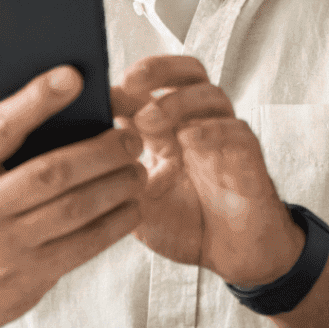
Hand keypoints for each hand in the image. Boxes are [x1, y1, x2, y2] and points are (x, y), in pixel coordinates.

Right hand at [0, 67, 144, 327]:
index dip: (36, 99)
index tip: (74, 76)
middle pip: (51, 172)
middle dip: (100, 150)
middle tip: (131, 136)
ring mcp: (5, 246)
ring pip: (75, 208)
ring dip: (116, 184)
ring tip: (138, 167)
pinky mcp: (31, 275)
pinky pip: (84, 244)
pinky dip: (116, 222)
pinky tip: (133, 205)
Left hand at [113, 56, 303, 287]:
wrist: (231, 258)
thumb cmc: (186, 225)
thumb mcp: (138, 200)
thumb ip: (117, 174)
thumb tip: (80, 147)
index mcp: (170, 128)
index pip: (154, 85)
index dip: (129, 82)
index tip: (99, 92)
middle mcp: (198, 124)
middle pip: (188, 72)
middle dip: (159, 70)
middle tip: (130, 83)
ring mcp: (224, 138)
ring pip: (211, 96)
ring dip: (178, 101)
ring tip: (150, 119)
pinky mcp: (248, 158)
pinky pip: (236, 132)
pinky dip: (212, 130)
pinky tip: (188, 139)